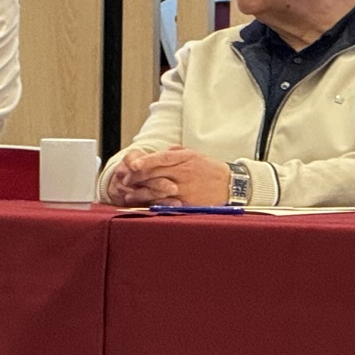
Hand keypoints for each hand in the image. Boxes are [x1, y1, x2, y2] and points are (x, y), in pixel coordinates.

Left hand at [115, 147, 231, 206]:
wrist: (230, 185)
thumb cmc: (210, 169)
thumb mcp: (195, 155)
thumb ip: (177, 152)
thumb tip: (164, 150)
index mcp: (185, 158)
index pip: (162, 158)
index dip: (146, 161)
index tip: (132, 164)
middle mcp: (184, 172)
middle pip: (156, 174)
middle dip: (138, 177)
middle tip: (124, 180)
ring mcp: (184, 188)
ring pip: (158, 190)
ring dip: (141, 192)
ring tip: (128, 194)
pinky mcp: (186, 202)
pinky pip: (166, 202)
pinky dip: (153, 203)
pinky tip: (143, 204)